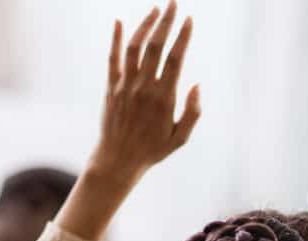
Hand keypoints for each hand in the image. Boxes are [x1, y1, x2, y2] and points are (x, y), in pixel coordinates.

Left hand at [56, 2, 200, 240]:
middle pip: (155, 46)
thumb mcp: (180, 138)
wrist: (118, 159)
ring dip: (145, 25)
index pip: (175, 59)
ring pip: (134, 46)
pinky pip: (113, 58)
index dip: (183, 37)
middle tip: (174, 3)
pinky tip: (118, 21)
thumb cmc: (153, 150)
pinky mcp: (111, 87)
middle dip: (166, 22)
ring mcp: (125, 85)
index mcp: (164, 98)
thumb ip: (192, 112)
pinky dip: (115, 38)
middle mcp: (143, 87)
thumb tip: (197, 84)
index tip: (190, 20)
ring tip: (155, 9)